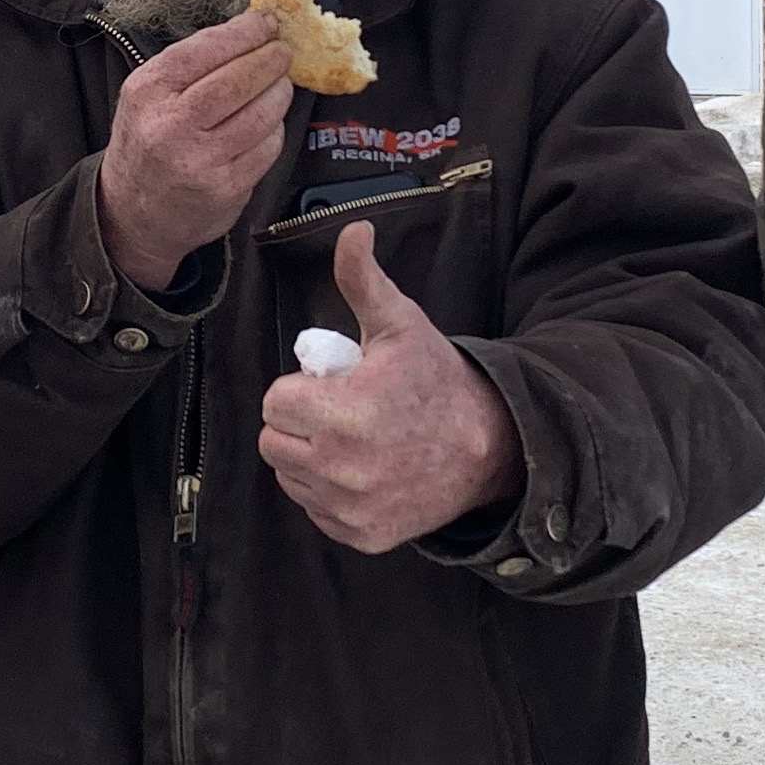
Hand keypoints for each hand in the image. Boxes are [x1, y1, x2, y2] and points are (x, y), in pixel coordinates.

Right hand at [97, 10, 297, 292]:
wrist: (133, 212)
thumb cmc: (147, 142)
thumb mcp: (147, 94)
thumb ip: (190, 63)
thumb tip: (250, 30)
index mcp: (149, 91)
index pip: (207, 49)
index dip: (245, 32)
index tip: (268, 22)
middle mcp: (171, 125)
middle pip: (239, 80)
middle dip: (270, 61)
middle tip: (283, 53)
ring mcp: (200, 160)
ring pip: (261, 114)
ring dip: (280, 93)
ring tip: (280, 85)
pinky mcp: (226, 188)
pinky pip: (267, 147)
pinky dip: (275, 129)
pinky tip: (268, 123)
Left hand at [256, 221, 522, 554]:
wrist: (490, 447)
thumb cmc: (436, 382)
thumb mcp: (400, 325)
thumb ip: (362, 280)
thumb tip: (353, 230)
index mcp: (344, 414)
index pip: (274, 403)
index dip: (297, 389)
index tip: (327, 385)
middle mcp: (343, 469)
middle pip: (274, 443)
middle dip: (296, 424)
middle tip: (334, 412)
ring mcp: (352, 507)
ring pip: (290, 478)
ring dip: (307, 460)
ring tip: (348, 440)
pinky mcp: (362, 535)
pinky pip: (316, 511)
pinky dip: (329, 494)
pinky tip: (361, 472)